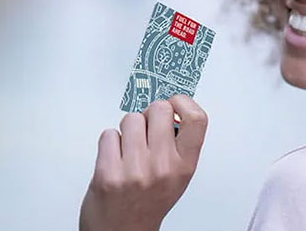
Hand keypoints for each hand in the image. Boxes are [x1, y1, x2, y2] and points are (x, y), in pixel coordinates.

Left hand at [80, 95, 207, 230]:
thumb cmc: (147, 203)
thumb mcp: (176, 176)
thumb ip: (177, 145)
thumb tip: (171, 109)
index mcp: (184, 166)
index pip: (196, 119)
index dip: (183, 102)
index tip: (175, 104)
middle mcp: (162, 167)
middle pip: (159, 109)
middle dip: (150, 114)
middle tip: (146, 129)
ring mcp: (135, 170)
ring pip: (131, 119)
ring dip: (127, 130)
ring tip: (129, 149)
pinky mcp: (108, 173)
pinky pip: (109, 134)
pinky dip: (109, 143)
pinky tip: (115, 159)